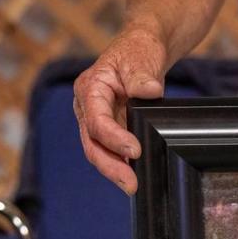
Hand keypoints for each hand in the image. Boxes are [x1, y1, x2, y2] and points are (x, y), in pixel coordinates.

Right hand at [73, 28, 166, 194]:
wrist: (143, 52)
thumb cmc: (137, 52)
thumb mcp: (140, 59)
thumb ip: (141, 76)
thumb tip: (149, 91)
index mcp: (90, 89)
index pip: (97, 121)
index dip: (114, 138)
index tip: (135, 150)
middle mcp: (88, 108)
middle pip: (93, 144)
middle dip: (111, 167)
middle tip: (131, 184)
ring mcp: (98, 121)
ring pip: (100, 152)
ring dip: (116, 171)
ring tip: (133, 186)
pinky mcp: (111, 130)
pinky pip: (112, 152)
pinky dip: (122, 166)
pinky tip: (136, 177)